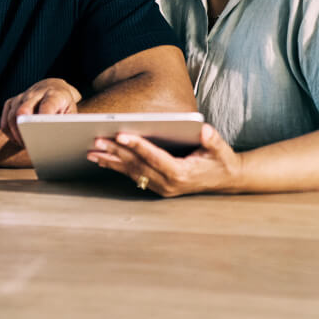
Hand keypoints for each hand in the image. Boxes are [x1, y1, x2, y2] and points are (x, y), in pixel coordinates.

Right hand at [0, 78, 81, 145]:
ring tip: (26, 144)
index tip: (42, 132)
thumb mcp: (71, 111)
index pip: (47, 106)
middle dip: (24, 130)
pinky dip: (9, 132)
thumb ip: (67, 123)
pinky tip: (18, 138)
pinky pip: (5, 119)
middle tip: (31, 144)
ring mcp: (22, 96)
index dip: (43, 118)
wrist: (53, 86)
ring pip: (12, 116)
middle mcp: (35, 93)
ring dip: (17, 134)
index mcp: (54, 95)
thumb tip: (63, 139)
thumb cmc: (63, 103)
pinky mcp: (12, 101)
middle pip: (23, 110)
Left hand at [86, 123, 243, 197]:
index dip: (137, 145)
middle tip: (96, 141)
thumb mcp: (220, 149)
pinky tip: (104, 160)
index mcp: (181, 173)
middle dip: (115, 152)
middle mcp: (168, 183)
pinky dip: (118, 167)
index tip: (121, 134)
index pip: (154, 157)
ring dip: (111, 162)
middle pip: (137, 165)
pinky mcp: (158, 186)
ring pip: (132, 173)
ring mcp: (162, 187)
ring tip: (92, 152)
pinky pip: (134, 176)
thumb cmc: (221, 160)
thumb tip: (204, 130)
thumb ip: (212, 140)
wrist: (226, 179)